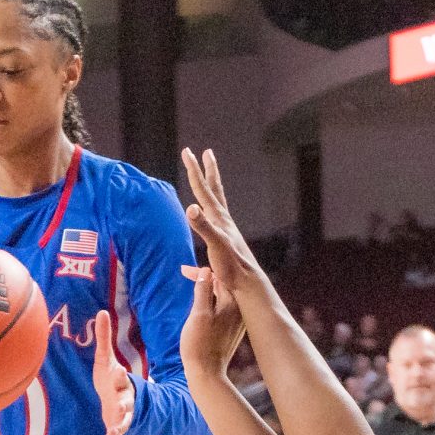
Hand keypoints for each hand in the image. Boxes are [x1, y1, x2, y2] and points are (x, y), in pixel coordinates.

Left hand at [91, 309, 134, 434]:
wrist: (121, 398)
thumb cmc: (110, 376)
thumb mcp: (106, 358)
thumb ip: (104, 337)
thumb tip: (101, 310)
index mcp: (119, 381)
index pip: (119, 377)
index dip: (118, 375)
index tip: (118, 370)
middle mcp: (123, 398)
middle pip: (125, 402)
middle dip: (124, 404)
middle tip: (121, 406)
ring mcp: (121, 414)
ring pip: (123, 421)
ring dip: (119, 427)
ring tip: (115, 432)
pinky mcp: (116, 427)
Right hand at [179, 147, 259, 290]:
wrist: (247, 282)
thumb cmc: (231, 265)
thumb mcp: (215, 244)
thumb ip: (203, 226)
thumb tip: (191, 207)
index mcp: (217, 217)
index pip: (202, 188)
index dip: (193, 169)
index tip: (187, 151)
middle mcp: (222, 219)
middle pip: (213, 188)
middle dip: (207, 170)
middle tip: (205, 152)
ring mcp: (224, 228)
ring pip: (216, 201)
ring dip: (210, 188)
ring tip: (208, 179)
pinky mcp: (224, 240)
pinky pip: (212, 220)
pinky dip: (205, 214)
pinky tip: (201, 219)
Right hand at [180, 262, 245, 386]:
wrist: (207, 374)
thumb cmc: (199, 345)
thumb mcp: (198, 314)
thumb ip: (203, 290)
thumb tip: (206, 270)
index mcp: (233, 302)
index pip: (220, 276)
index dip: (201, 271)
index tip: (183, 270)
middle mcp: (240, 309)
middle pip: (223, 284)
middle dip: (205, 277)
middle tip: (185, 273)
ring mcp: (238, 321)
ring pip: (223, 296)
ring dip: (208, 289)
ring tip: (194, 284)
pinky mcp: (233, 330)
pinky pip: (224, 308)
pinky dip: (212, 302)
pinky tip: (203, 303)